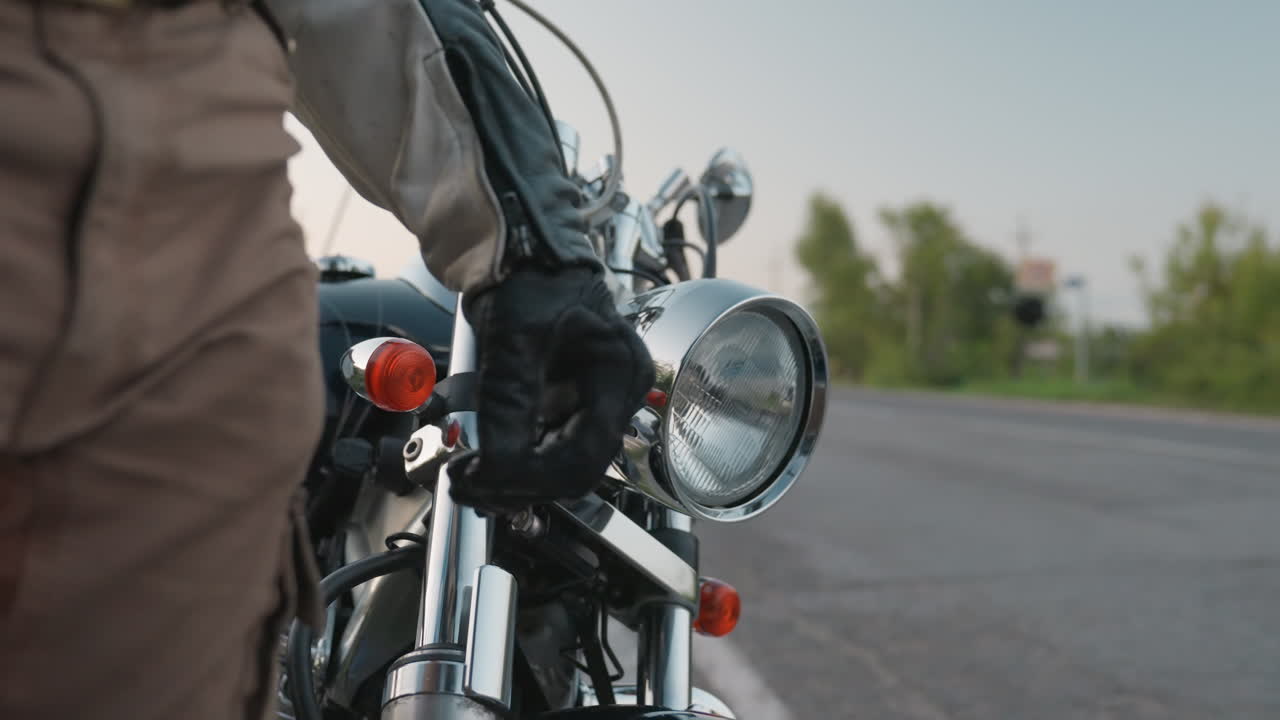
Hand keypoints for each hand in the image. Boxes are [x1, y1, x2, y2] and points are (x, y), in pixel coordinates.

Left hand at [449, 265, 653, 512]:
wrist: (520, 251)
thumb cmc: (530, 276)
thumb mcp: (516, 335)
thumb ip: (509, 400)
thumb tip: (496, 464)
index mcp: (619, 372)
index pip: (584, 454)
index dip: (529, 477)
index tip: (480, 478)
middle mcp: (616, 392)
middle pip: (575, 467)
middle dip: (518, 484)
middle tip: (467, 484)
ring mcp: (593, 400)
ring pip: (559, 464)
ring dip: (512, 479)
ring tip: (467, 476)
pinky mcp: (569, 403)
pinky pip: (545, 446)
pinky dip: (512, 460)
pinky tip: (481, 461)